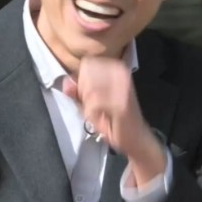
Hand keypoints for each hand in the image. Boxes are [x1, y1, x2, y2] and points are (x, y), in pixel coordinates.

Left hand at [63, 57, 165, 185]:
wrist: (135, 137)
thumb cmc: (113, 118)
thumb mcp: (91, 102)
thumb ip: (77, 90)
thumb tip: (66, 82)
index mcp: (116, 67)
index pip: (87, 64)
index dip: (82, 81)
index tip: (90, 96)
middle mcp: (121, 72)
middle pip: (86, 75)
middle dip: (85, 94)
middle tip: (96, 107)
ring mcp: (123, 87)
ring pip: (89, 90)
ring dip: (89, 107)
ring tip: (100, 114)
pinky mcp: (121, 103)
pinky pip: (94, 104)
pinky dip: (93, 115)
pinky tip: (103, 120)